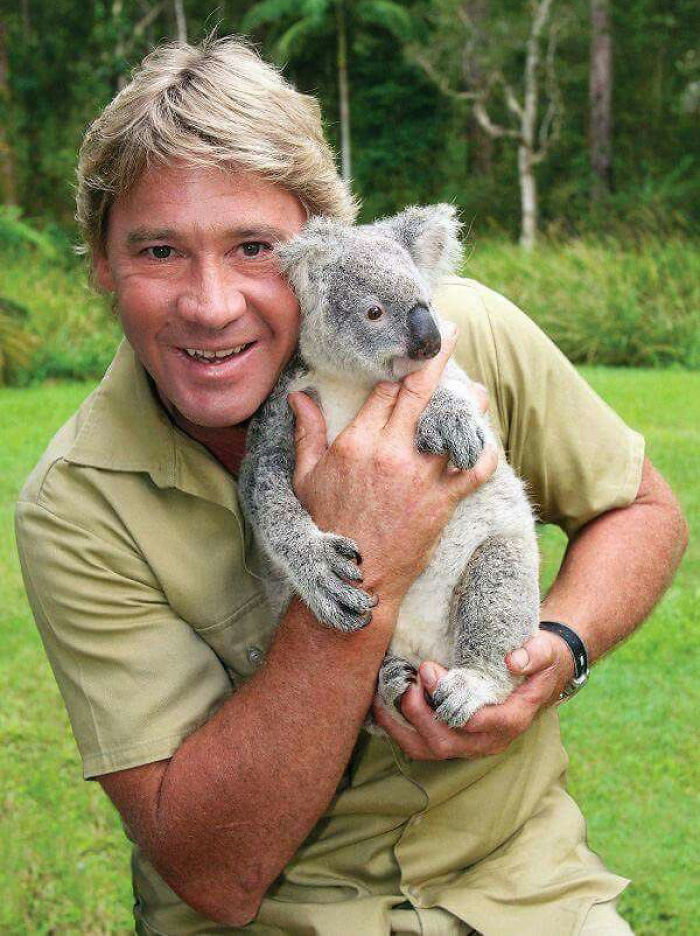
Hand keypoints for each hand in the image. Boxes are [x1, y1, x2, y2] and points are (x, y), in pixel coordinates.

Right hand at [288, 328, 497, 608]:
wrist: (357, 577)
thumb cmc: (328, 527)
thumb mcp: (306, 478)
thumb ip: (307, 433)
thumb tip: (298, 396)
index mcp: (358, 443)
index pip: (385, 391)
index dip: (399, 366)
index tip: (410, 347)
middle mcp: (392, 452)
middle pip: (420, 392)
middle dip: (437, 357)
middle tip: (451, 332)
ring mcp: (421, 476)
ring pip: (454, 426)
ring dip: (470, 404)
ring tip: (478, 391)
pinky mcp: (443, 502)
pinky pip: (475, 470)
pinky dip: (485, 454)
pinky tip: (486, 444)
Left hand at [371, 630, 574, 759]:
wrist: (540, 675)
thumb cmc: (541, 661)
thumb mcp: (547, 651)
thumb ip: (536, 654)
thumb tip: (514, 660)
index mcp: (511, 718)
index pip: (476, 723)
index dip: (448, 699)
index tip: (429, 669)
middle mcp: (488, 739)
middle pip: (445, 743)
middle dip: (419, 714)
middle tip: (407, 680)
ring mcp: (470, 743)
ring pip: (428, 750)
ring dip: (401, 727)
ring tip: (385, 695)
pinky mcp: (454, 737)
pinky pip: (421, 744)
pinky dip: (398, 728)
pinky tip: (383, 703)